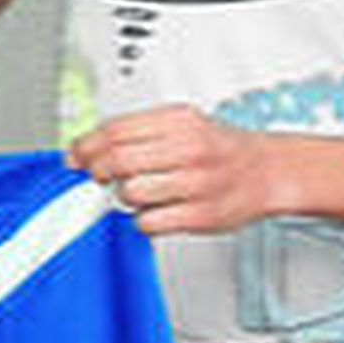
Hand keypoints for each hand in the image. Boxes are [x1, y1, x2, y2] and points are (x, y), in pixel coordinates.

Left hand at [68, 104, 276, 235]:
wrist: (267, 171)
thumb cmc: (218, 148)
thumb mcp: (181, 123)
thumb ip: (138, 131)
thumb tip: (88, 145)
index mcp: (178, 121)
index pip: (115, 130)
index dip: (87, 145)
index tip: (76, 155)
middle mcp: (189, 149)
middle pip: (118, 160)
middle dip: (98, 171)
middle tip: (97, 176)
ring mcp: (196, 184)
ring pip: (131, 192)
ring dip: (122, 196)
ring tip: (134, 192)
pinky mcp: (201, 216)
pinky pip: (150, 221)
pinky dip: (142, 219)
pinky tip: (152, 210)